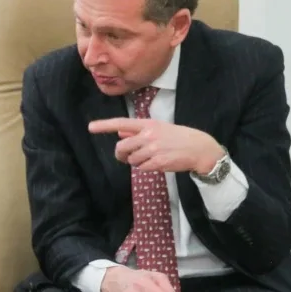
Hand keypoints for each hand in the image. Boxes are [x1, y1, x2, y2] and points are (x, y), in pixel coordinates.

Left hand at [88, 118, 223, 173]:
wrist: (199, 148)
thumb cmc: (179, 137)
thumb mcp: (159, 128)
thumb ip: (138, 131)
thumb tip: (120, 132)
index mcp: (148, 124)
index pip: (122, 123)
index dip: (105, 125)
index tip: (91, 127)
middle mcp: (149, 135)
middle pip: (122, 146)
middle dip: (121, 154)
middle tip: (125, 156)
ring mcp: (153, 149)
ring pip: (131, 159)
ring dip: (136, 161)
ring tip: (150, 157)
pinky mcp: (158, 162)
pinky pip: (142, 168)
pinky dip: (146, 167)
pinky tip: (157, 163)